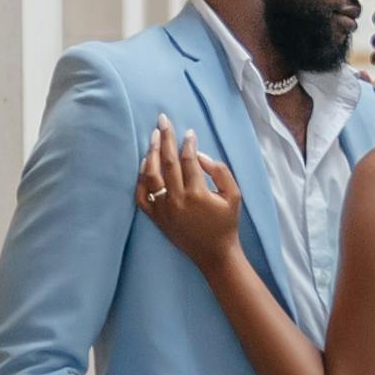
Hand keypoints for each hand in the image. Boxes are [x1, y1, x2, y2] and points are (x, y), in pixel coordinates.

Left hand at [135, 125, 246, 272]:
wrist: (214, 254)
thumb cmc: (226, 224)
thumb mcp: (234, 195)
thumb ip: (219, 171)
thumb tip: (199, 154)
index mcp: (196, 194)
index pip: (188, 160)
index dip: (187, 143)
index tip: (188, 132)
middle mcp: (176, 200)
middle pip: (167, 162)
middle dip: (165, 138)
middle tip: (162, 120)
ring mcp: (163, 210)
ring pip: (150, 175)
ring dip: (151, 153)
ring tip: (153, 137)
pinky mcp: (156, 218)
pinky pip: (142, 195)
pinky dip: (141, 178)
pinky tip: (145, 164)